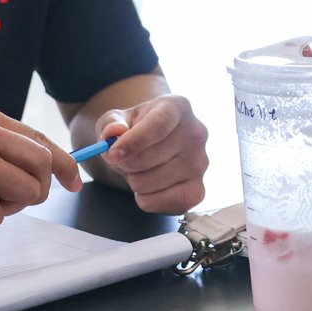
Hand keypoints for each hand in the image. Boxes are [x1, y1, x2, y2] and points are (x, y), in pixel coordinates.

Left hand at [97, 95, 209, 213]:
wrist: (154, 146)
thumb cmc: (136, 129)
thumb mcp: (118, 119)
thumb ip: (111, 122)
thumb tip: (113, 132)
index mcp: (178, 107)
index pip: (159, 124)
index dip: (133, 141)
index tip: (112, 153)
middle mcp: (196, 134)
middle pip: (151, 157)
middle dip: (126, 163)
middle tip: (122, 160)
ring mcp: (200, 164)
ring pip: (151, 182)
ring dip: (134, 180)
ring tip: (139, 170)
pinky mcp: (198, 191)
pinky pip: (161, 203)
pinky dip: (145, 199)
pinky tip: (149, 186)